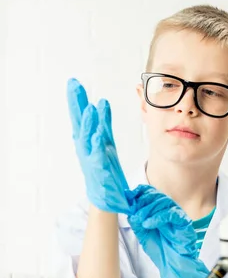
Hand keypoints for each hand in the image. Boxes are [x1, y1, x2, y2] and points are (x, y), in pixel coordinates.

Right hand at [67, 78, 129, 212]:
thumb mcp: (105, 140)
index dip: (77, 98)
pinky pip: (97, 153)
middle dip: (76, 103)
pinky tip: (98, 133)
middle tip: (73, 85)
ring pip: (87, 136)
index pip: (79, 114)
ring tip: (90, 107)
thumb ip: (103, 122)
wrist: (105, 195)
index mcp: (86, 137)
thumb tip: (102, 102)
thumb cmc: (104, 166)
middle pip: (79, 120)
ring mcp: (90, 156)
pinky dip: (97, 143)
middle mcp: (84, 145)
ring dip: (88, 122)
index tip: (73, 81)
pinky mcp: (99, 167)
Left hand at [127, 185, 208, 277]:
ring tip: (139, 220)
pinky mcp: (183, 221)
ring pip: (163, 202)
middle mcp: (168, 207)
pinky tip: (148, 224)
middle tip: (132, 210)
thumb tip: (127, 207)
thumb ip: (136, 220)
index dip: (138, 192)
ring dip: (148, 209)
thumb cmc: (159, 247)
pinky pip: (171, 214)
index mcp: (158, 207)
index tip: (128, 196)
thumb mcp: (142, 232)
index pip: (149, 192)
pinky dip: (158, 217)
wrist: (172, 263)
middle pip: (155, 195)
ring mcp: (176, 213)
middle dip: (142, 201)